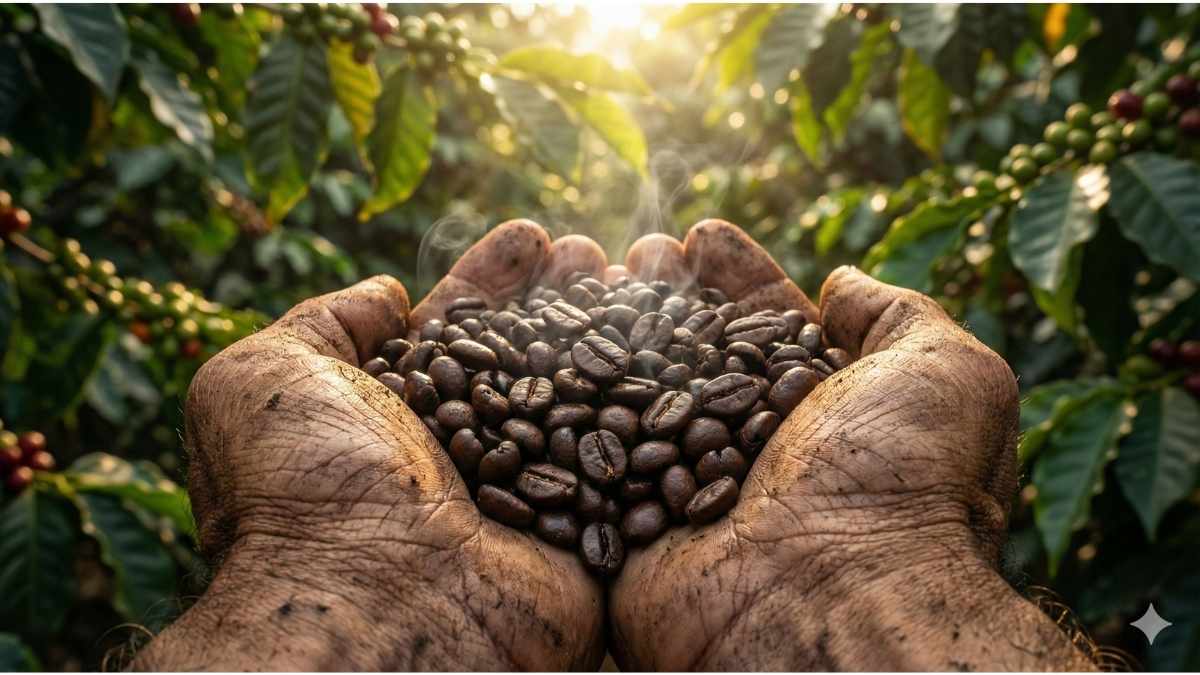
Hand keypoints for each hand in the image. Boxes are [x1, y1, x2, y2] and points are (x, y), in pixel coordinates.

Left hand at [135, 220, 608, 670]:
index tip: (528, 234)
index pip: (452, 333)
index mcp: (390, 419)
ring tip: (643, 280)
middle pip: (522, 361)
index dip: (489, 281)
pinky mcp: (579, 538)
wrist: (368, 607)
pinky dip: (654, 414)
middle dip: (559, 301)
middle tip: (594, 253)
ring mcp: (522, 498)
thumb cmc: (303, 489)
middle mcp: (458, 457)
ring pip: (578, 405)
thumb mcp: (264, 378)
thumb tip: (386, 296)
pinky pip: (626, 467)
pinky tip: (675, 354)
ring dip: (611, 341)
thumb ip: (320, 323)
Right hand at [608, 220, 1094, 670]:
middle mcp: (755, 453)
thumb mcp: (947, 373)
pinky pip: (593, 465)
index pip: (769, 330)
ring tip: (579, 284)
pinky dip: (567, 414)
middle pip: (698, 361)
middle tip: (632, 253)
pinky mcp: (634, 535)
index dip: (738, 278)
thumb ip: (899, 317)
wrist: (836, 598)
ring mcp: (691, 494)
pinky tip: (545, 357)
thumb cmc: (902, 481)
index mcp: (822, 415)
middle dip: (665, 301)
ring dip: (609, 344)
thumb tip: (842, 284)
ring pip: (638, 405)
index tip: (703, 234)